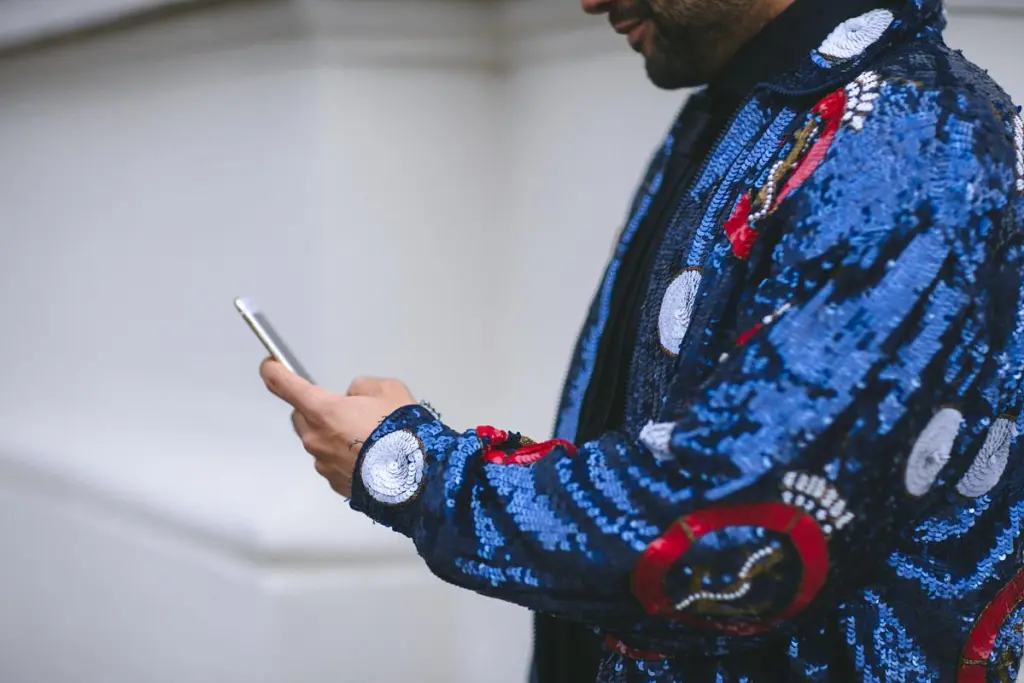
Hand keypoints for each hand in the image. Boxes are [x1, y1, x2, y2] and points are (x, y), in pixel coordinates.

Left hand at [259, 359, 416, 496]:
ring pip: (318, 441)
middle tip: (347, 408)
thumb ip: (361, 387)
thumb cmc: (400, 433)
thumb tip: (354, 398)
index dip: (273, 371)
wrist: (415, 477)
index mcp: (323, 410)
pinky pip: (332, 462)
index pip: (284, 385)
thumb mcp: (387, 389)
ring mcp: (323, 464)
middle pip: (302, 416)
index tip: (270, 366)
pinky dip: (345, 456)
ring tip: (367, 435)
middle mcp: (316, 438)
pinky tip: (369, 454)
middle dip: (317, 408)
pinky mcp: (334, 483)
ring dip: (334, 434)